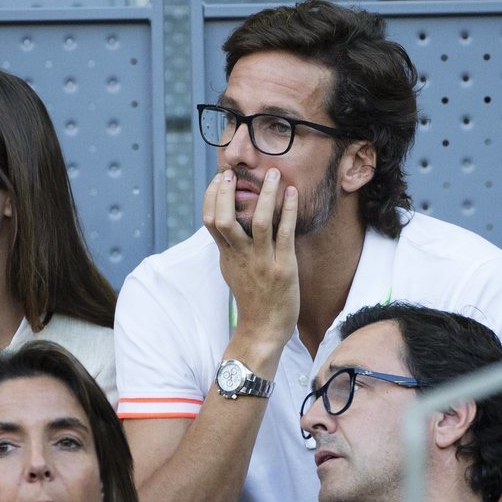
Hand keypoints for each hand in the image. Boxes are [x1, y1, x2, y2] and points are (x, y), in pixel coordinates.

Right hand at [203, 168, 299, 355]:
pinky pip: (285, 234)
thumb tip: (226, 225)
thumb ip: (229, 247)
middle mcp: (240, 256)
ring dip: (265, 195)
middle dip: (226, 193)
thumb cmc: (252, 298)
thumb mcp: (232, 271)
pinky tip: (292, 193)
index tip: (219, 178)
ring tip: (272, 173)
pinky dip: (288, 211)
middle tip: (232, 172)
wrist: (263, 329)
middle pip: (224, 219)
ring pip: (257, 222)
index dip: (211, 197)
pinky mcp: (283, 268)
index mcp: (226, 256)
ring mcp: (261, 262)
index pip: (209, 221)